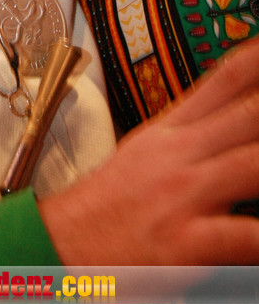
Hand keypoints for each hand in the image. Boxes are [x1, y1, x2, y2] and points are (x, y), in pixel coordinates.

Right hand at [38, 38, 258, 266]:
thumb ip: (193, 134)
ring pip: (252, 164)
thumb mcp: (147, 152)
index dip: (257, 59)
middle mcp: (181, 154)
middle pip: (247, 113)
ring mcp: (185, 194)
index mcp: (172, 130)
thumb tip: (234, 126)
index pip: (222, 81)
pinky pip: (246, 237)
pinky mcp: (187, 241)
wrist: (63, 244)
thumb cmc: (110, 205)